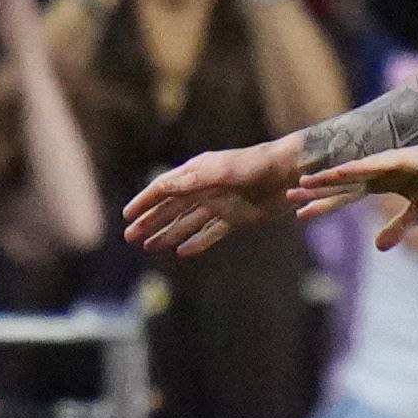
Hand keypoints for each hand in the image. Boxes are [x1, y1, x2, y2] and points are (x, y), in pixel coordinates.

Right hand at [122, 135, 302, 256]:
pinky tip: (182, 252)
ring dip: (167, 234)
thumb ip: (193, 180)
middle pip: (170, 208)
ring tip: (149, 247)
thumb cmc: (256, 165)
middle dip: (150, 222)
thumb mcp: (222, 171)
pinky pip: (210, 233)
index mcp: (198, 172)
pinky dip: (196, 242)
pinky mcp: (236, 218)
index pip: (163, 188)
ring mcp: (220, 204)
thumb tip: (163, 187)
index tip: (127, 216)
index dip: (145, 202)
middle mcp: (205, 188)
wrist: (290, 172)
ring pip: (186, 222)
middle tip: (130, 237)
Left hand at [292, 129, 417, 249]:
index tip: (299, 215)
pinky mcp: (404, 158)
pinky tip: (340, 172)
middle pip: (342, 184)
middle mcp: (381, 171)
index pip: (346, 197)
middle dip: (316, 192)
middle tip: (288, 197)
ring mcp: (390, 163)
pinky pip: (376, 164)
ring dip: (329, 178)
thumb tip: (378, 247)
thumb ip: (398, 228)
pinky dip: (357, 168)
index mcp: (383, 183)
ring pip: (353, 172)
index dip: (323, 205)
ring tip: (304, 184)